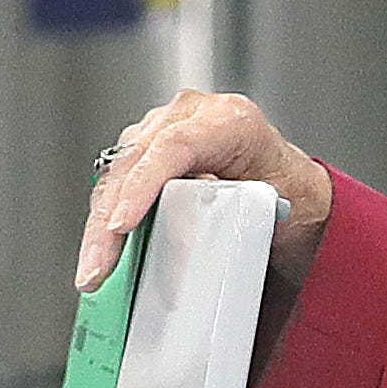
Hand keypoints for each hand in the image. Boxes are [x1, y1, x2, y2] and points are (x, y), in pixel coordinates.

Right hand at [76, 90, 335, 289]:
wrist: (293, 188)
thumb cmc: (290, 195)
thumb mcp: (272, 205)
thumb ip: (231, 216)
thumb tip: (183, 245)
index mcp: (229, 120)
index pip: (174, 147)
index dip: (143, 187)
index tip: (121, 225)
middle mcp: (190, 114)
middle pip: (135, 163)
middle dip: (108, 221)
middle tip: (97, 270)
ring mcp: (163, 127)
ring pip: (117, 173)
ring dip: (99, 226)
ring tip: (93, 273)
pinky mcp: (146, 149)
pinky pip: (117, 182)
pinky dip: (106, 220)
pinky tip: (100, 257)